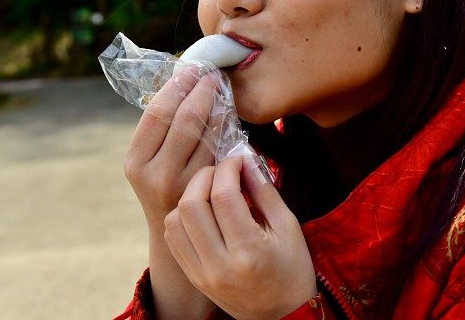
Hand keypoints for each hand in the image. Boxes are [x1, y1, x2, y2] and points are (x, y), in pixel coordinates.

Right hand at [124, 64, 216, 230]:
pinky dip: (227, 127)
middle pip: (185, 120)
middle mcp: (156, 175)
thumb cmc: (162, 183)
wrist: (175, 232)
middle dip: (202, 90)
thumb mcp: (149, 160)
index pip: (157, 114)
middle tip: (213, 74)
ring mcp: (184, 185)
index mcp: (135, 161)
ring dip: (218, 105)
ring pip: (208, 133)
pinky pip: (222, 149)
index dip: (176, 86)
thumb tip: (183, 78)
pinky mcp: (208, 190)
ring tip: (222, 87)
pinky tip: (229, 113)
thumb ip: (160, 129)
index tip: (190, 68)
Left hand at [164, 156, 317, 319]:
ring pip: (175, 219)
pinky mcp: (192, 276)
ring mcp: (201, 273)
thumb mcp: (289, 227)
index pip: (224, 196)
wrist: (281, 316)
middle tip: (221, 171)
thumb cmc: (292, 269)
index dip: (228, 168)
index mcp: (248, 251)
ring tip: (211, 190)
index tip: (237, 160)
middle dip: (204, 176)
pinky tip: (203, 212)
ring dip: (190, 196)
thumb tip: (244, 160)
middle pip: (192, 204)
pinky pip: (173, 237)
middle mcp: (218, 264)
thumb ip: (264, 191)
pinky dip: (182, 216)